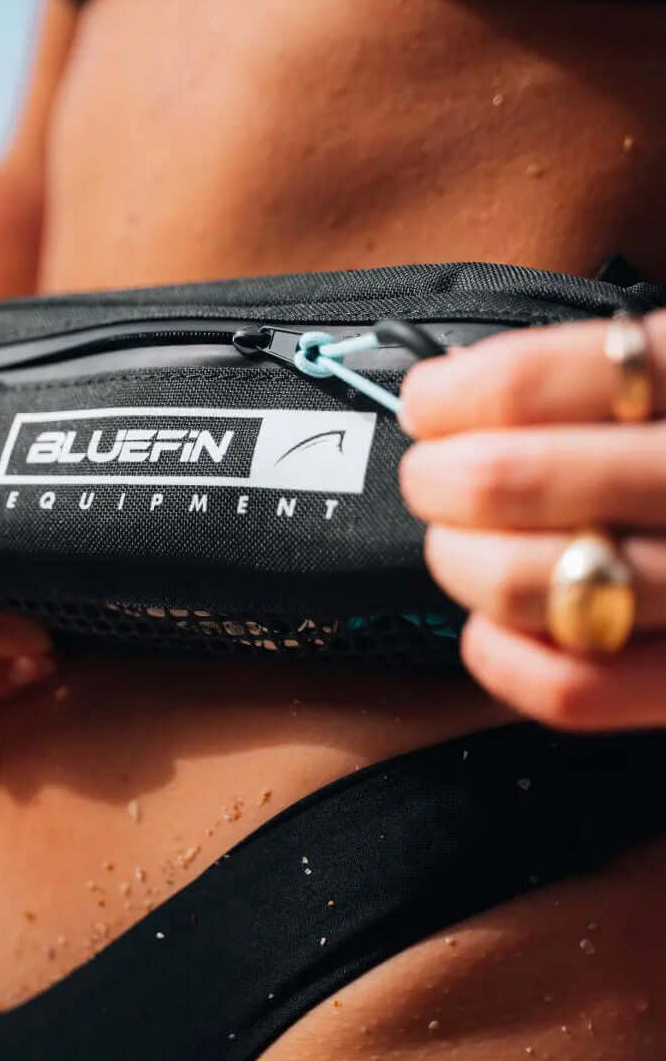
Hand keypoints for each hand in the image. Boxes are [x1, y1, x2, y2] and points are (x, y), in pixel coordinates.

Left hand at [399, 311, 665, 729]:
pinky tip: (491, 632)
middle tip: (436, 477)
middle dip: (439, 480)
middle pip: (506, 481)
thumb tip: (469, 389)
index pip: (534, 380)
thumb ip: (628, 370)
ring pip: (525, 581)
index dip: (451, 394)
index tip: (431, 402)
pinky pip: (575, 690)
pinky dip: (502, 662)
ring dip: (456, 563)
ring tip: (459, 546)